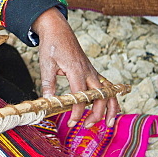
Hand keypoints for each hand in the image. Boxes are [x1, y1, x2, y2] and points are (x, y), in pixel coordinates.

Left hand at [33, 8, 119, 127]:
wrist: (58, 29)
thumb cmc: (53, 45)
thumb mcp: (46, 64)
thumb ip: (49, 84)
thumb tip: (48, 101)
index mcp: (77, 71)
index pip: (81, 97)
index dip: (78, 111)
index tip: (73, 122)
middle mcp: (89, 72)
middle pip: (101, 97)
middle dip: (98, 114)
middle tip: (87, 126)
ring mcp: (93, 72)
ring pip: (109, 93)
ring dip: (111, 109)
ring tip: (109, 124)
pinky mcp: (92, 72)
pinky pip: (106, 87)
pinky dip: (110, 99)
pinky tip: (109, 109)